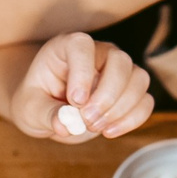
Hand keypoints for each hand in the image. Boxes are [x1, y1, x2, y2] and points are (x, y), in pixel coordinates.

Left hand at [13, 34, 154, 143]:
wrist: (50, 108)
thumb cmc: (37, 101)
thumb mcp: (30, 109)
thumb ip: (46, 114)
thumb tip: (65, 125)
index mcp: (67, 47)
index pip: (82, 45)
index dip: (82, 73)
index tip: (75, 101)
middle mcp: (98, 52)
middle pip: (120, 61)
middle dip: (107, 96)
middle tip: (87, 120)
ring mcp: (119, 70)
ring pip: (139, 79)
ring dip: (121, 109)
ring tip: (95, 127)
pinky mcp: (130, 90)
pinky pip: (146, 100)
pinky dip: (132, 119)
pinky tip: (109, 131)